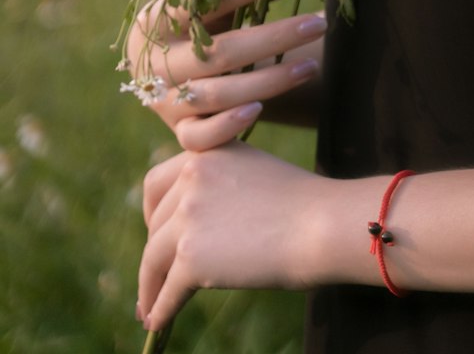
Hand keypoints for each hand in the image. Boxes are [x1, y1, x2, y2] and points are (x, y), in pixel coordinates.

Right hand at [124, 0, 327, 148]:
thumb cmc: (191, 29)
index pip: (201, 0)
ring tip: (311, 66)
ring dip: (269, 81)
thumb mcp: (207, 6)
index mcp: (156, 21)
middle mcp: (157, 64)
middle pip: (220, 52)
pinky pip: (198, 138)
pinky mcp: (177, 133)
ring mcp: (165, 102)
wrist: (158, 76)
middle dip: (274, 38)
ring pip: (218, 95)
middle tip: (316, 25)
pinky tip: (259, 110)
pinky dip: (227, 126)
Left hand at [137, 141, 333, 330]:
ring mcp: (188, 216)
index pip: (156, 183)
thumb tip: (192, 224)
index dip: (152, 213)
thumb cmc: (301, 203)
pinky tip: (158, 321)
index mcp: (204, 152)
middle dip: (154, 251)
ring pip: (154, 259)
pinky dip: (160, 309)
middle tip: (157, 274)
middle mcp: (190, 177)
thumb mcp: (252, 171)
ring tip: (149, 306)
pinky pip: (167, 290)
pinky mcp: (192, 256)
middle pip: (155, 224)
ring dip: (149, 286)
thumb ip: (218, 184)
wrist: (322, 225)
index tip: (156, 234)